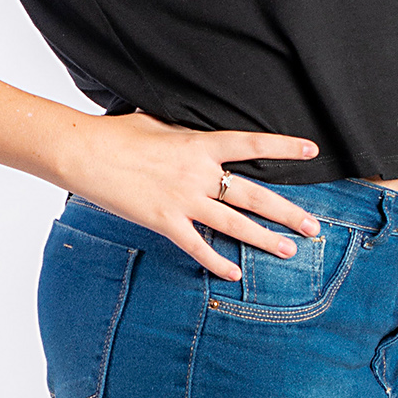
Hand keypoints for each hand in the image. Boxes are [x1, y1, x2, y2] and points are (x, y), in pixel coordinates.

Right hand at [62, 112, 321, 282]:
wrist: (84, 152)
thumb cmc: (117, 134)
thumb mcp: (158, 124)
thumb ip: (184, 133)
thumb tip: (195, 134)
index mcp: (200, 144)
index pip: (252, 145)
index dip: (284, 147)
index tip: (311, 151)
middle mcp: (198, 174)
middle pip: (253, 195)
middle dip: (286, 212)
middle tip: (313, 226)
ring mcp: (183, 200)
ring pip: (234, 223)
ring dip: (264, 239)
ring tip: (289, 250)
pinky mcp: (164, 221)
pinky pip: (197, 246)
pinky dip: (217, 262)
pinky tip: (235, 274)